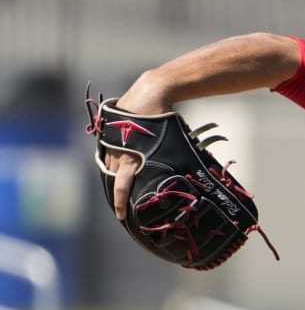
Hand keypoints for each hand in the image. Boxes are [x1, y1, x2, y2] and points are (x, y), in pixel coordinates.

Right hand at [103, 77, 172, 220]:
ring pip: (108, 165)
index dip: (120, 204)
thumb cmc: (164, 119)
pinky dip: (113, 161)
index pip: (121, 187)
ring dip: (114, 176)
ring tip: (121, 186)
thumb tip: (192, 178)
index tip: (121, 216)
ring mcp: (110, 142)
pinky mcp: (108, 133)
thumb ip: (173, 161)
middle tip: (122, 204)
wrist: (150, 92)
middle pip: (112, 178)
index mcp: (132, 158)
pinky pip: (108, 152)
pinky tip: (119, 164)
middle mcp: (117, 152)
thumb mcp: (172, 143)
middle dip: (116, 192)